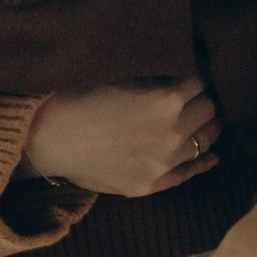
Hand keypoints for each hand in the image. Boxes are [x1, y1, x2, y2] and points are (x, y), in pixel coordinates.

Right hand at [25, 78, 223, 197]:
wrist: (46, 138)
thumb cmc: (77, 99)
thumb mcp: (121, 78)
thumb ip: (156, 78)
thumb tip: (182, 72)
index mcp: (166, 101)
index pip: (202, 83)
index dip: (196, 75)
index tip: (191, 74)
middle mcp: (172, 133)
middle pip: (210, 111)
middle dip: (203, 101)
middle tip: (193, 97)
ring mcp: (164, 163)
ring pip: (205, 141)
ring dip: (203, 128)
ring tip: (197, 121)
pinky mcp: (151, 184)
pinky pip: (189, 173)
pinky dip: (203, 162)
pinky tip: (210, 156)